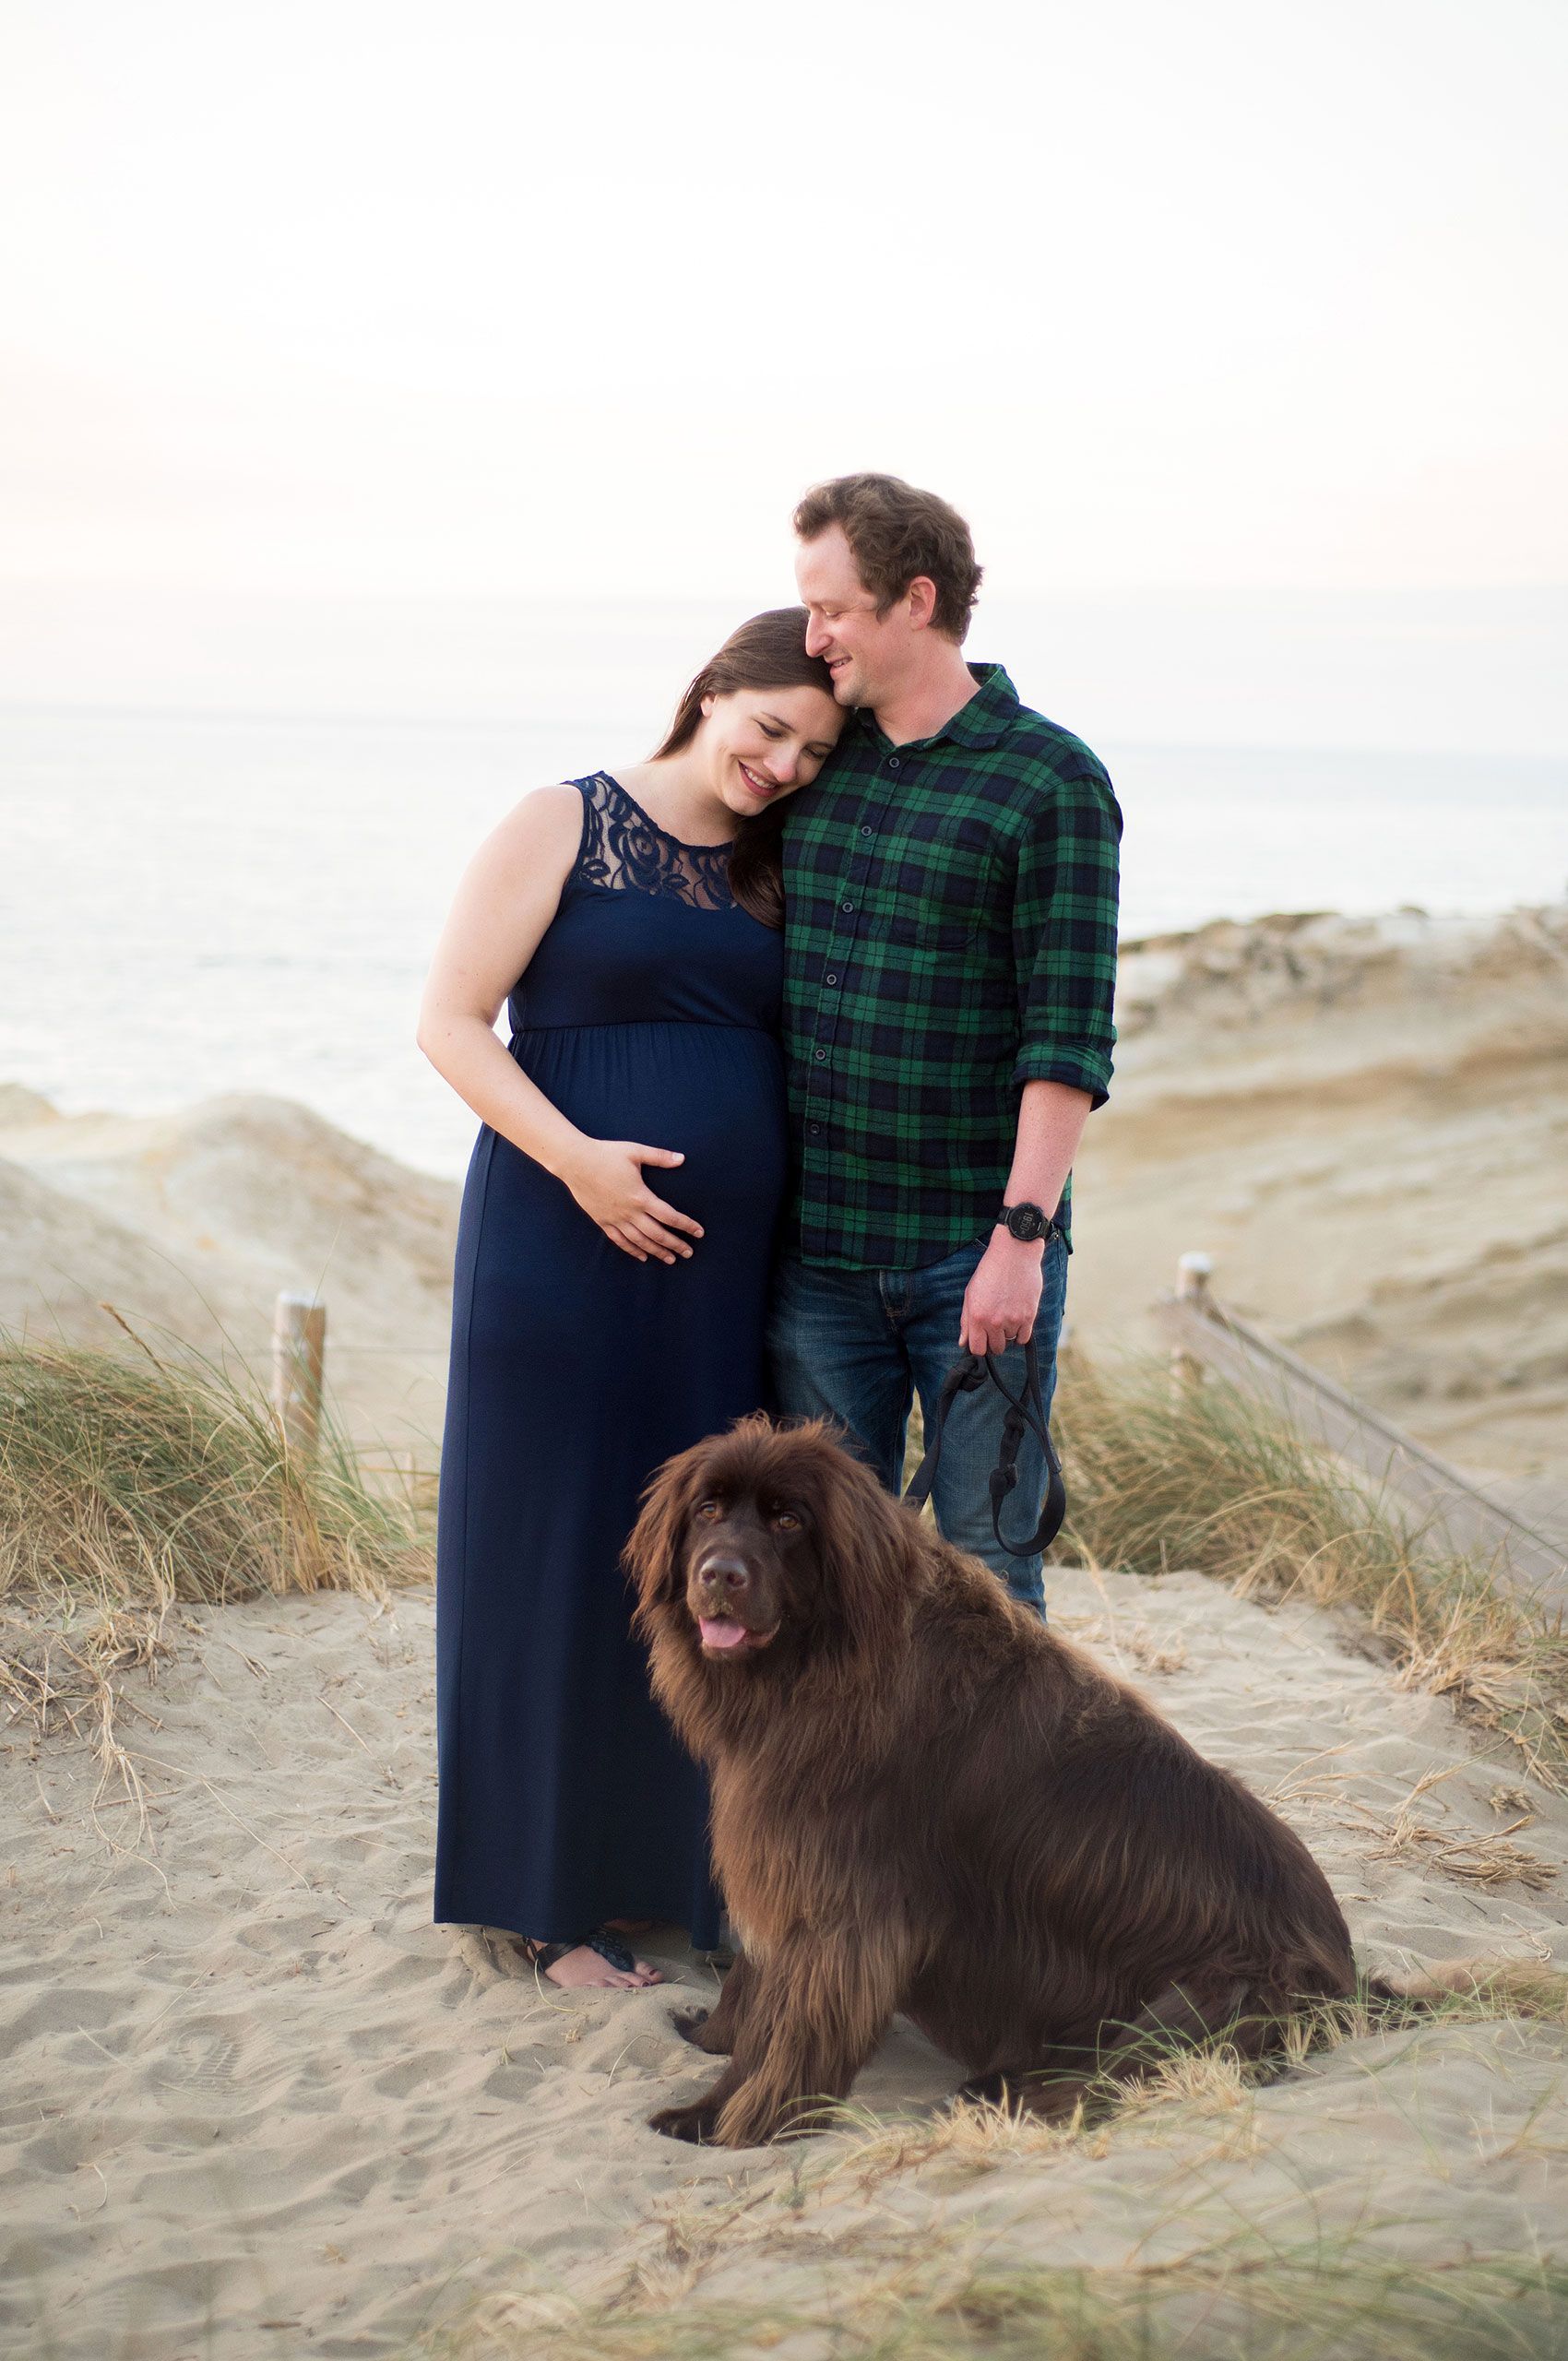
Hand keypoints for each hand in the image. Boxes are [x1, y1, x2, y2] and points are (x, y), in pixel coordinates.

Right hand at [559, 1139, 703, 1264]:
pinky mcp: (602, 1221)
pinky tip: (643, 1257)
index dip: (686, 1225)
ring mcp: (615, 1219)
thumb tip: (682, 1158)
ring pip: (640, 1241)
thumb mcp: (635, 1151)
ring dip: (657, 1252)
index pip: (670, 1216)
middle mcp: (629, 1212)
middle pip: (657, 1234)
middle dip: (675, 1244)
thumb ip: (660, 1157)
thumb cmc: (606, 1154)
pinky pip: (620, 1241)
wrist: (574, 1162)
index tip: (699, 1233)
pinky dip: (633, 1250)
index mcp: (641, 1196)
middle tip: (689, 1253)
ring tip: (671, 1259)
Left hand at [959, 1234, 1043, 1356]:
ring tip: (1007, 1314)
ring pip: (1009, 1342)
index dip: (979, 1346)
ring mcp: (1012, 1320)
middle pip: (995, 1349)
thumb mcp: (971, 1293)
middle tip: (995, 1327)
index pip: (977, 1349)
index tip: (983, 1339)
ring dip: (1008, 1333)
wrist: (1014, 1253)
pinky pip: (1024, 1338)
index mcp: (977, 1316)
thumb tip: (963, 1342)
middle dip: (994, 1341)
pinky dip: (1021, 1333)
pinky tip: (1017, 1321)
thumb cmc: (990, 1271)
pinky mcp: (1029, 1316)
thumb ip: (966, 1321)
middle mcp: (994, 1321)